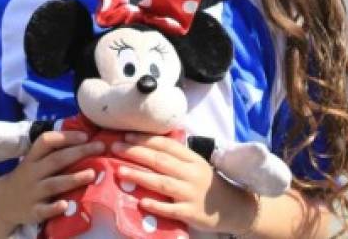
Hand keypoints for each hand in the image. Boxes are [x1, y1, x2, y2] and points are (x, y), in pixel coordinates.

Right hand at [0, 130, 103, 229]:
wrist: (2, 202)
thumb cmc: (28, 177)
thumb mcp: (34, 161)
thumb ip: (54, 152)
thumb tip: (86, 138)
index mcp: (32, 158)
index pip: (46, 141)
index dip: (66, 137)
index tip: (85, 136)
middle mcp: (32, 173)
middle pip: (56, 160)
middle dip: (79, 152)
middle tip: (100, 147)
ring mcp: (32, 192)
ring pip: (53, 184)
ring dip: (73, 178)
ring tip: (92, 174)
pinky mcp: (32, 211)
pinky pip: (44, 210)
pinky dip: (54, 208)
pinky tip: (65, 205)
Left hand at [112, 132, 256, 234]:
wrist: (232, 207)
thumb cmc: (208, 183)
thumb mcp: (195, 165)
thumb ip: (176, 156)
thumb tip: (147, 143)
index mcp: (192, 159)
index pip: (166, 145)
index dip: (145, 139)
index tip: (126, 135)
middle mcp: (191, 174)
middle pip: (160, 161)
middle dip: (136, 153)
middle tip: (115, 147)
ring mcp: (191, 194)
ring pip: (162, 183)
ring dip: (140, 176)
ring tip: (120, 171)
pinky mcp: (191, 213)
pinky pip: (171, 209)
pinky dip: (157, 206)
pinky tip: (141, 202)